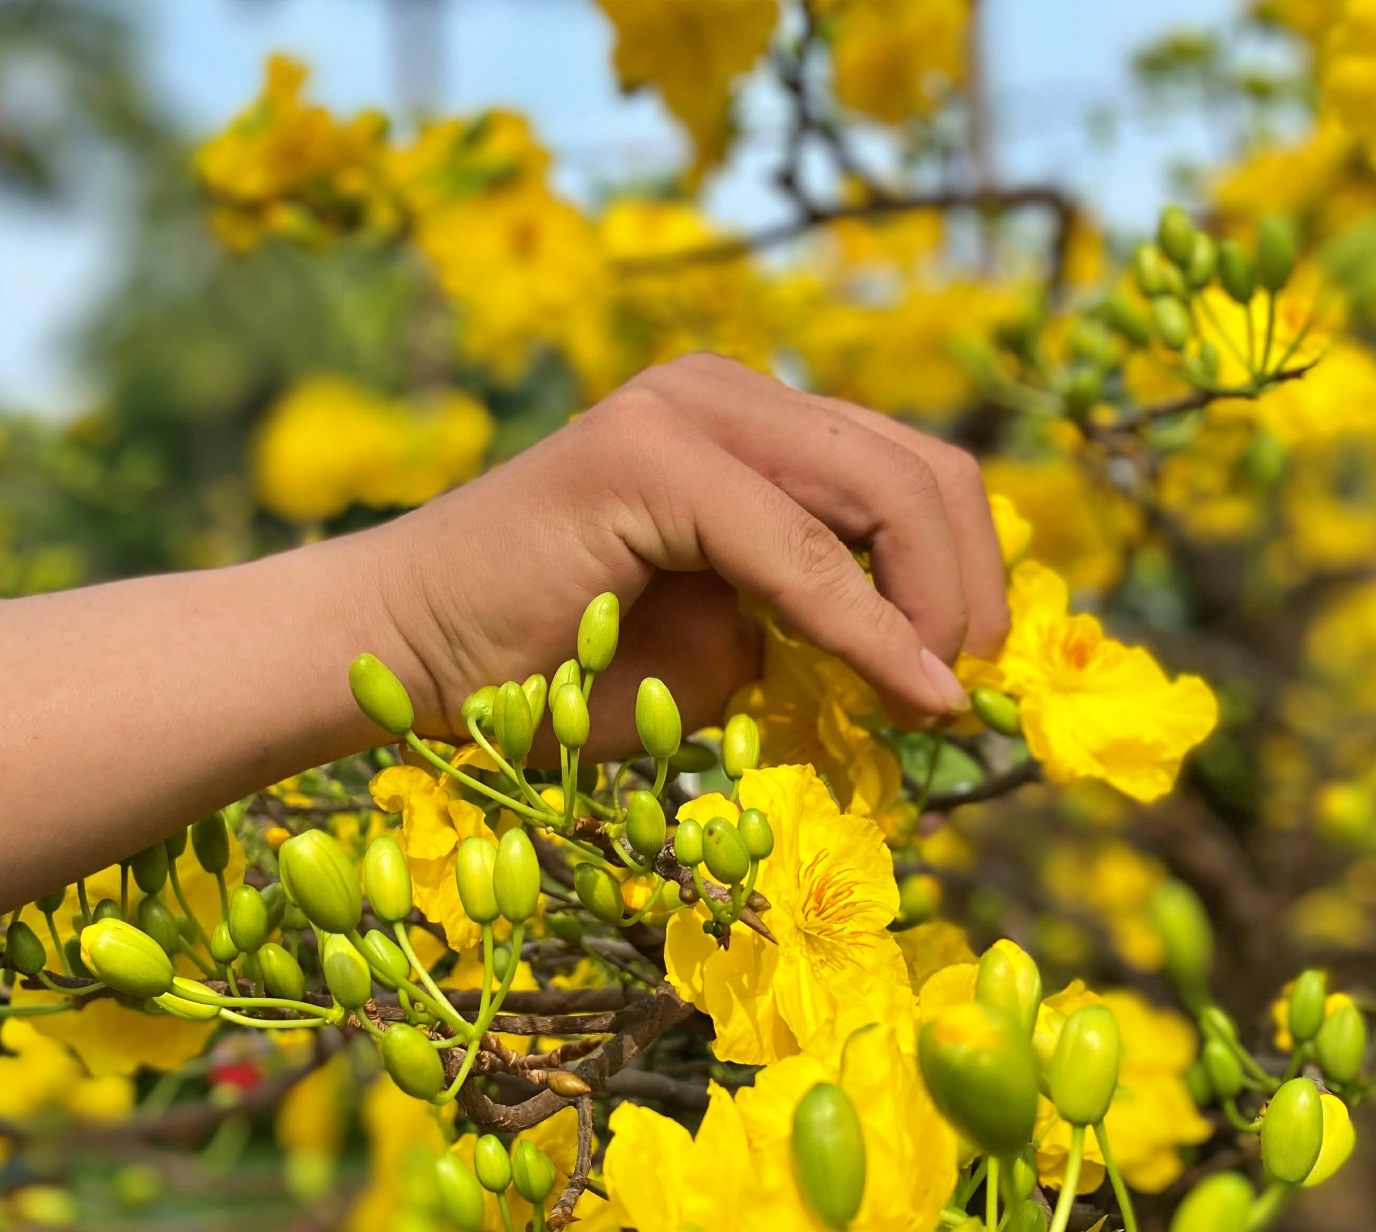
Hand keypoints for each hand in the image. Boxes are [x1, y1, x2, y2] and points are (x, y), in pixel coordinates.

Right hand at [363, 353, 1009, 750]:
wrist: (402, 655)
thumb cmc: (546, 667)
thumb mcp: (716, 644)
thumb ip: (808, 626)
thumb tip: (920, 662)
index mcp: (746, 420)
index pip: (907, 474)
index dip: (967, 576)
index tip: (972, 680)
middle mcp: (727, 389)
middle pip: (921, 468)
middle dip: (972, 592)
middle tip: (969, 696)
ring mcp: (687, 406)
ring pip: (884, 490)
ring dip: (937, 606)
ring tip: (934, 698)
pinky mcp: (652, 453)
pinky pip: (802, 549)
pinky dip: (870, 629)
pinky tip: (904, 690)